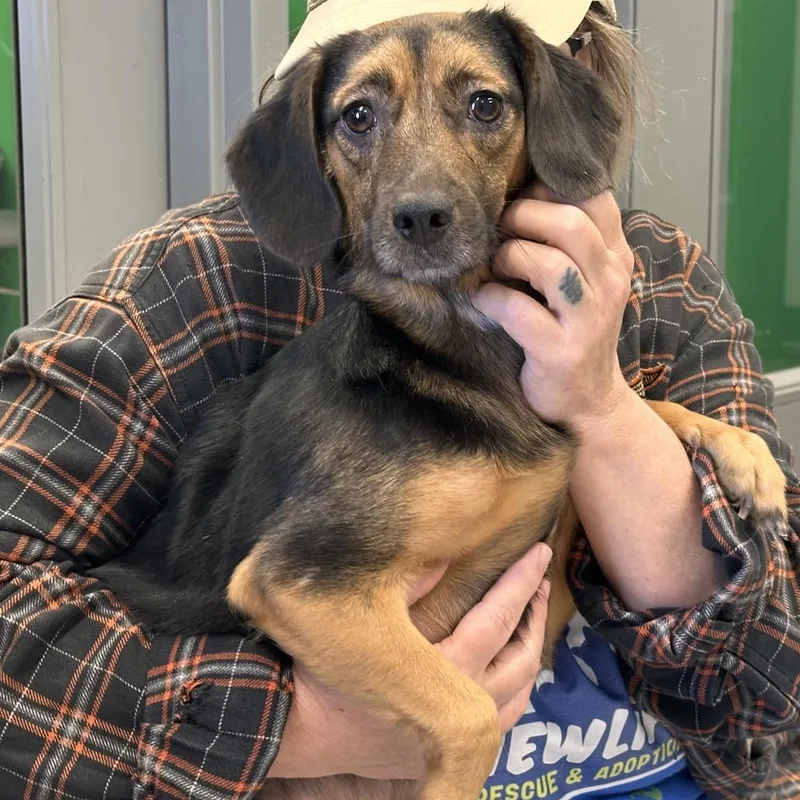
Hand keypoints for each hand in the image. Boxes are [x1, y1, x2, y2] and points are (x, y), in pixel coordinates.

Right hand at [266, 543, 552, 780]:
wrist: (308, 732)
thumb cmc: (332, 672)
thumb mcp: (365, 620)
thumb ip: (409, 585)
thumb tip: (446, 551)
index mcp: (446, 670)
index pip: (498, 617)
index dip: (522, 582)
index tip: (540, 553)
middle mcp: (465, 705)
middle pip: (522, 657)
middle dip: (536, 614)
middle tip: (542, 581)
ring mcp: (464, 735)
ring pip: (522, 691)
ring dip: (532, 650)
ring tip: (534, 618)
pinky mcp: (454, 750)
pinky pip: (508, 718)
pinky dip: (520, 686)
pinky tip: (515, 666)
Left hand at [473, 183, 635, 435]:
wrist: (588, 402)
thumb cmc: (571, 330)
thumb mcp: (581, 281)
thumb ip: (562, 242)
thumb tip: (513, 195)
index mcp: (615, 256)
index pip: (595, 197)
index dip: (550, 187)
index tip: (520, 197)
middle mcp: (610, 282)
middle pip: (570, 223)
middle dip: (521, 218)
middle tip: (496, 231)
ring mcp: (589, 318)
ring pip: (549, 263)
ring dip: (508, 257)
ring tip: (492, 268)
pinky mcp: (561, 351)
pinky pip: (519, 310)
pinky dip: (491, 299)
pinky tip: (482, 301)